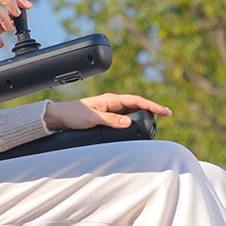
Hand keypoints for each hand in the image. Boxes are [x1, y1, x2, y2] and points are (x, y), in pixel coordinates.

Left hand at [43, 93, 171, 131]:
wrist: (59, 117)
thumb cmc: (74, 115)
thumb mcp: (93, 119)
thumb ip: (111, 120)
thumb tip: (129, 122)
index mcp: (111, 99)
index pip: (137, 100)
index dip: (153, 106)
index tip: (165, 111)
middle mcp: (112, 102)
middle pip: (138, 104)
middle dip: (152, 109)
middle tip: (166, 115)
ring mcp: (110, 108)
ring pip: (132, 110)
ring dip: (144, 114)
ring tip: (156, 121)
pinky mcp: (106, 116)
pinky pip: (124, 116)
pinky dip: (134, 120)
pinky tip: (137, 125)